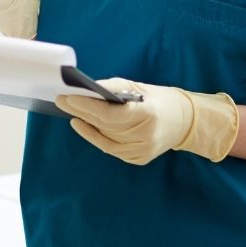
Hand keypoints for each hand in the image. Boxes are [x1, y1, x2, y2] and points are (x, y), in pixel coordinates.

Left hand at [54, 78, 238, 165]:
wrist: (184, 122)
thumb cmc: (158, 99)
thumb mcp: (137, 88)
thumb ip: (112, 89)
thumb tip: (85, 89)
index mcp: (148, 115)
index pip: (110, 114)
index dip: (87, 106)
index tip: (68, 96)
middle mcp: (145, 136)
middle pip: (104, 126)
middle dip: (80, 111)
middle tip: (61, 100)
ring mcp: (142, 151)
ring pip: (105, 138)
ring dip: (85, 124)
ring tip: (69, 110)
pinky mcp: (138, 159)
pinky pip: (110, 148)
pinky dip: (94, 136)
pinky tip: (81, 125)